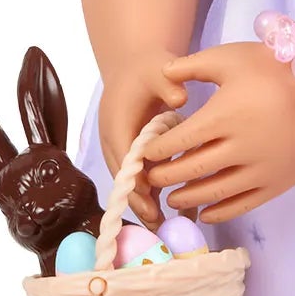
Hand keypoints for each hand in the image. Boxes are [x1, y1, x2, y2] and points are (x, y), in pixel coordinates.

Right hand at [98, 49, 188, 230]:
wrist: (135, 69)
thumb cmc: (148, 70)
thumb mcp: (158, 69)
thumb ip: (168, 83)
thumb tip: (180, 98)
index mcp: (117, 122)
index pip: (123, 155)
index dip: (134, 177)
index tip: (149, 195)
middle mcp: (114, 141)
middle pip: (123, 176)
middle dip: (139, 199)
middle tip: (157, 221)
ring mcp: (121, 150)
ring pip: (131, 183)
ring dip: (145, 203)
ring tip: (164, 226)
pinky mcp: (132, 156)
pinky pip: (140, 179)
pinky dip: (152, 195)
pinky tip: (172, 213)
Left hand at [142, 40, 294, 222]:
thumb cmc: (274, 67)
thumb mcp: (230, 56)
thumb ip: (192, 66)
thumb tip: (162, 74)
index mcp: (223, 115)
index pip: (177, 141)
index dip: (156, 150)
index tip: (144, 153)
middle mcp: (239, 147)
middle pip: (190, 170)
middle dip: (165, 176)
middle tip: (150, 178)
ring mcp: (260, 169)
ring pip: (213, 192)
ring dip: (187, 198)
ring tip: (172, 198)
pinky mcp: (277, 183)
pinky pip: (243, 204)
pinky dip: (220, 212)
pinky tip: (205, 212)